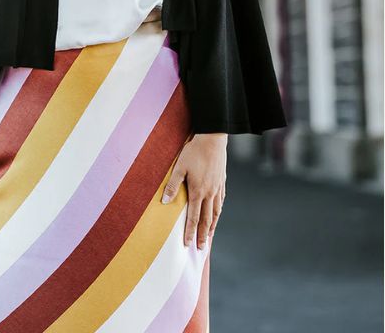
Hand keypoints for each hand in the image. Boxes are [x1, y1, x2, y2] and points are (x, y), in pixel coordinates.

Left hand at [161, 132, 226, 248]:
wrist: (213, 139)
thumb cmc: (194, 152)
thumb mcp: (180, 167)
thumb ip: (173, 185)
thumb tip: (165, 201)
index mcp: (198, 191)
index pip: (193, 217)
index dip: (189, 232)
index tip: (187, 244)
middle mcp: (209, 193)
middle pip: (206, 219)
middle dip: (202, 235)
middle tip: (201, 249)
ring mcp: (218, 188)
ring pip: (215, 212)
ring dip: (212, 226)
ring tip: (209, 237)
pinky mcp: (222, 182)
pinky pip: (221, 201)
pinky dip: (218, 211)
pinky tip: (217, 214)